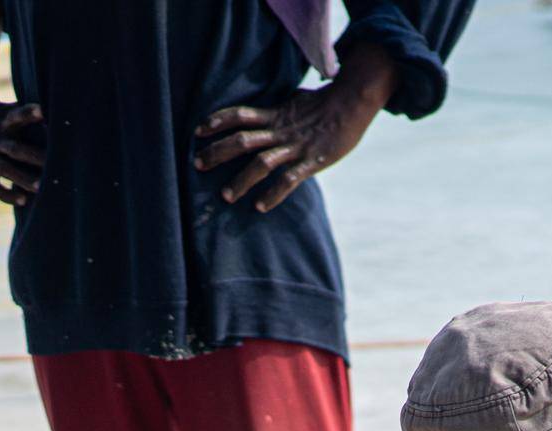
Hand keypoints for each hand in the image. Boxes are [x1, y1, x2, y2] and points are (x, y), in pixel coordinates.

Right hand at [0, 99, 44, 206]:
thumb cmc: (1, 119)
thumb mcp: (10, 111)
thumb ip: (28, 116)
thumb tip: (58, 117)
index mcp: (2, 121)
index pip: (15, 116)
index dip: (28, 114)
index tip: (42, 110)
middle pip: (14, 149)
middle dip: (34, 156)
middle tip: (53, 163)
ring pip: (5, 169)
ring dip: (23, 179)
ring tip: (42, 187)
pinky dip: (7, 195)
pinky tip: (23, 201)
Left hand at [192, 41, 399, 212]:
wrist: (353, 102)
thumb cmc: (326, 104)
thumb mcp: (297, 103)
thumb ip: (280, 113)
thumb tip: (267, 117)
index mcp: (275, 115)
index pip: (240, 114)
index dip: (217, 121)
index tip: (198, 131)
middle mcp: (280, 130)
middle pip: (241, 139)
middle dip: (217, 152)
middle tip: (198, 165)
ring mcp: (295, 147)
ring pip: (260, 163)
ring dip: (240, 180)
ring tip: (225, 196)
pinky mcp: (311, 162)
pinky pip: (288, 180)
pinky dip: (272, 194)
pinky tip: (260, 207)